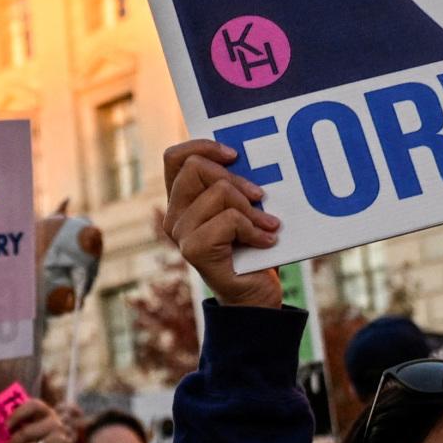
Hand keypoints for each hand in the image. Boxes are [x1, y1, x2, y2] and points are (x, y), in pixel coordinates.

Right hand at [154, 141, 282, 309]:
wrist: (255, 295)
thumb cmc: (252, 249)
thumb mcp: (243, 207)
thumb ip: (235, 184)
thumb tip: (248, 158)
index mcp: (182, 202)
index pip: (175, 157)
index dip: (203, 147)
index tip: (234, 156)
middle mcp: (174, 216)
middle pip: (196, 167)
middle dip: (236, 178)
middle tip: (261, 197)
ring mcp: (181, 234)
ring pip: (219, 192)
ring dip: (252, 209)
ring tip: (268, 225)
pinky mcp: (194, 250)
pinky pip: (230, 219)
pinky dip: (255, 228)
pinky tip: (266, 241)